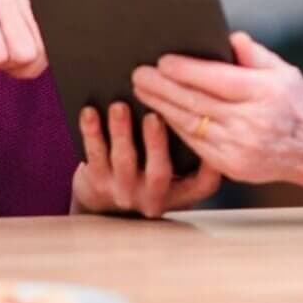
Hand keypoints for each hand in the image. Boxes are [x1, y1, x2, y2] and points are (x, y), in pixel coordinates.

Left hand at [72, 102, 220, 218]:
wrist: (104, 203)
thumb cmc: (148, 171)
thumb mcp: (175, 170)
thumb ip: (187, 146)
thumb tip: (194, 99)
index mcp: (180, 192)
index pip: (203, 184)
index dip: (212, 165)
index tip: (211, 134)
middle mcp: (153, 196)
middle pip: (159, 173)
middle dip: (156, 143)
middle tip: (154, 116)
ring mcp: (124, 191)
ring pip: (124, 162)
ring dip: (121, 132)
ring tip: (119, 107)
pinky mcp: (97, 184)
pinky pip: (94, 156)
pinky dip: (92, 132)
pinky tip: (90, 113)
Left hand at [132, 32, 302, 191]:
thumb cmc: (297, 102)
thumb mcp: (283, 70)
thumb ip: (253, 53)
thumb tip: (228, 38)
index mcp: (264, 94)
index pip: (216, 80)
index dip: (186, 71)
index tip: (162, 61)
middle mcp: (251, 123)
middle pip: (197, 102)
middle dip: (163, 87)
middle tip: (139, 74)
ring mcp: (240, 148)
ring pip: (191, 125)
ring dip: (162, 107)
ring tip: (142, 91)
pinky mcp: (232, 167)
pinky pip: (196, 145)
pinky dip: (175, 128)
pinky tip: (161, 114)